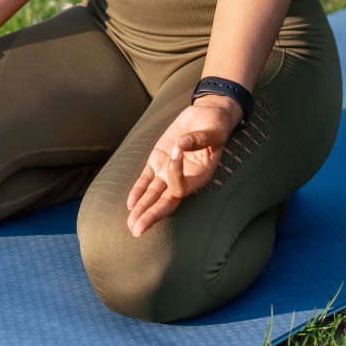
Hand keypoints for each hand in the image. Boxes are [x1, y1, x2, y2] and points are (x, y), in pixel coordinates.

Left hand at [126, 97, 243, 236]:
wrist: (207, 114)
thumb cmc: (215, 124)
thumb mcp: (214, 130)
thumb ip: (200, 139)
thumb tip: (181, 144)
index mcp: (200, 176)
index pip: (181, 185)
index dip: (174, 172)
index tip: (176, 150)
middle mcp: (184, 178)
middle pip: (166, 202)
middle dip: (151, 215)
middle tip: (137, 230)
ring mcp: (169, 171)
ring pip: (153, 195)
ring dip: (142, 209)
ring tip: (131, 225)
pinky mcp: (158, 160)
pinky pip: (146, 179)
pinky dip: (138, 190)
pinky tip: (130, 204)